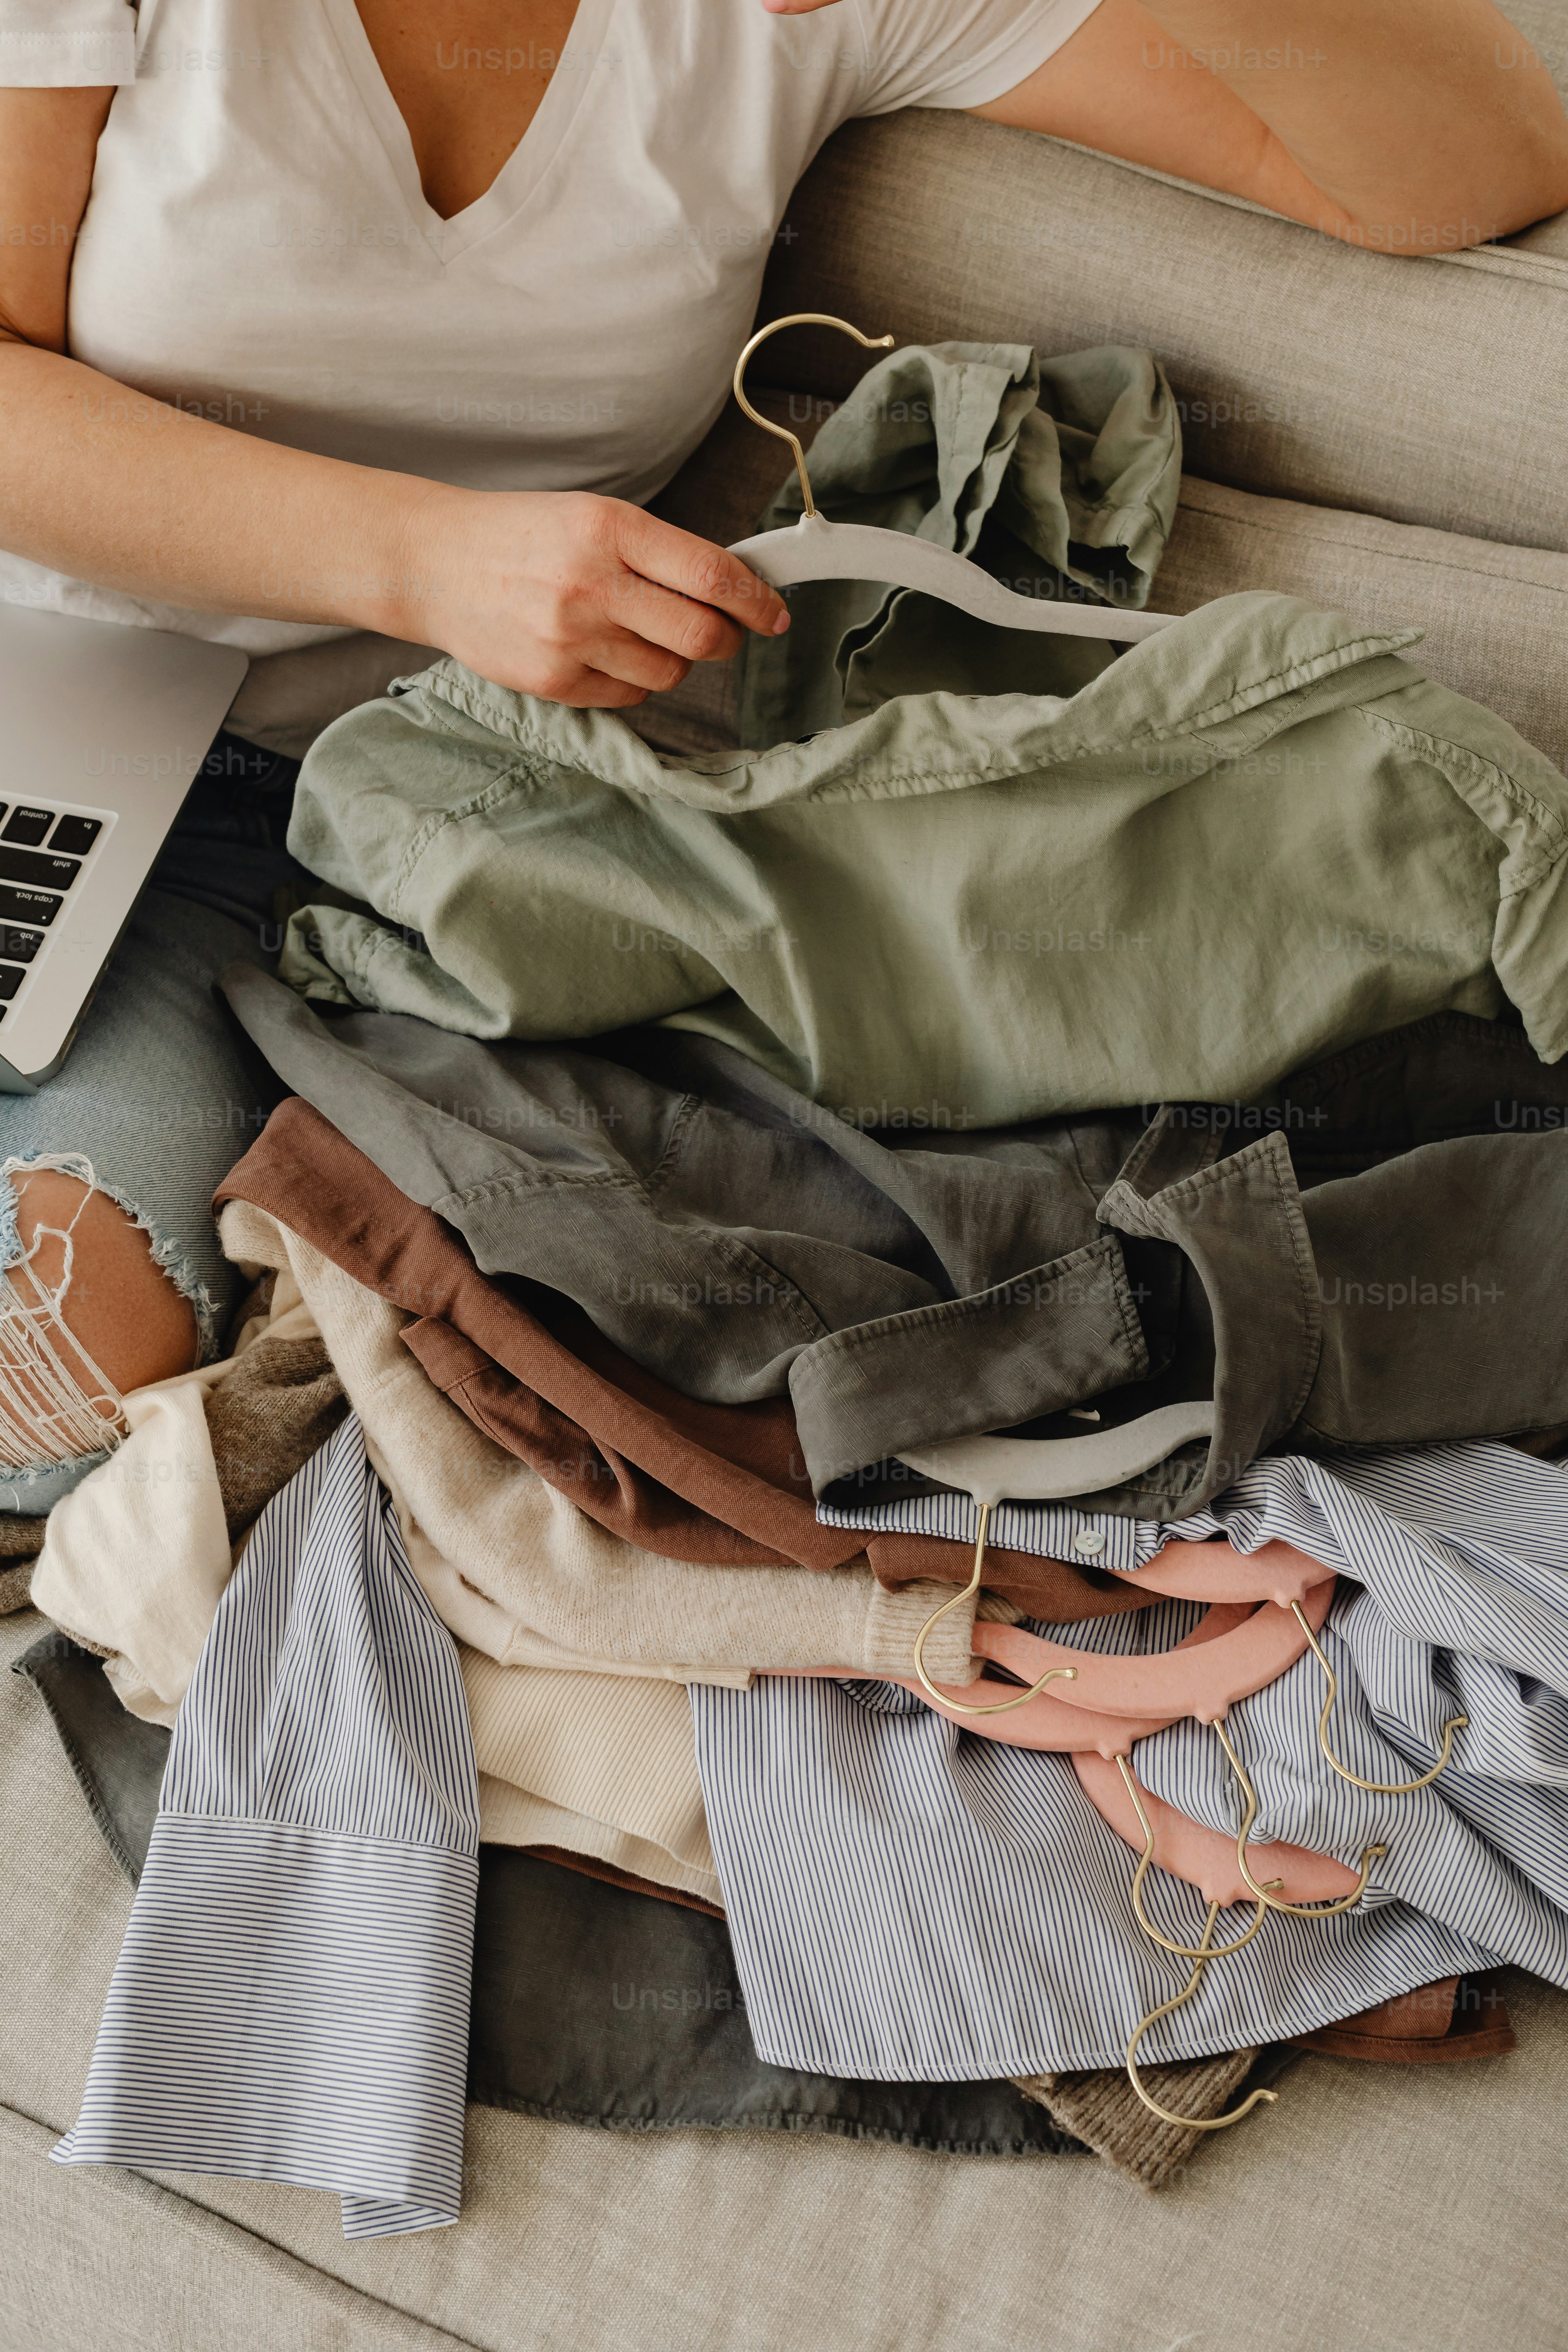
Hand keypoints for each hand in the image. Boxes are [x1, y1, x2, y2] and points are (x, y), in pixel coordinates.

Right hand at [388, 485, 790, 707]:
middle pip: (701, 634)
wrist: (433, 563)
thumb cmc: (522, 536)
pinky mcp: (553, 681)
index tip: (774, 613)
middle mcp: (591, 583)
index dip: (756, 600)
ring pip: (669, 671)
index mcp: (609, 528)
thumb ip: (659, 552)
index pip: (711, 573)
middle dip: (725, 639)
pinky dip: (632, 679)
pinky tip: (601, 651)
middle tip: (719, 632)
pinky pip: (629, 695)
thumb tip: (734, 590)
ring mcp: (570, 637)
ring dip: (672, 659)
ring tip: (636, 632)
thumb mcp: (592, 518)